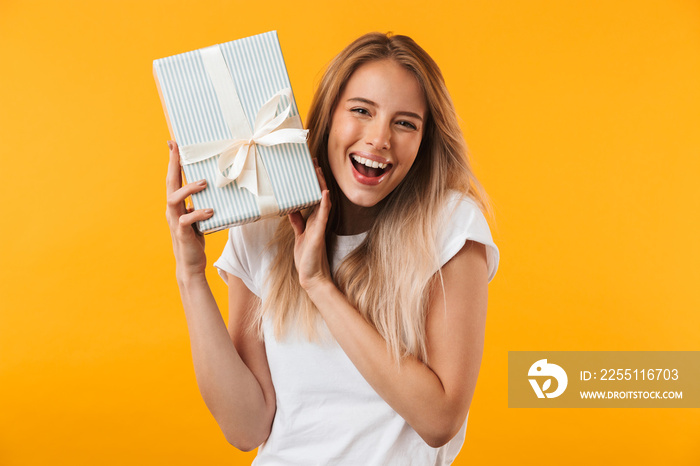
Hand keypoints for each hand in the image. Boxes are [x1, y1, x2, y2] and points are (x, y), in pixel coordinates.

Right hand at [165, 141, 214, 276]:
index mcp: (176, 205)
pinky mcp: (181, 232)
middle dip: (173, 165)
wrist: (191, 264)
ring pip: (173, 198)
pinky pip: (185, 219)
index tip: (173, 143)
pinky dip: (198, 213)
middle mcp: (172, 210)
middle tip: (178, 150)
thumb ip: (200, 204)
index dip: (173, 162)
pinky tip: (210, 211)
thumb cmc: (195, 240)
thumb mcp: (199, 218)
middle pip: (169, 183)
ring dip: (188, 189)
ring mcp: (175, 220)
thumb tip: (213, 189)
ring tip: (204, 183)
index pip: (173, 179)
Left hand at [288, 164, 331, 291]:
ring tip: (318, 170)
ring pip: (322, 201)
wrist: (311, 276)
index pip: (314, 197)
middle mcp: (318, 220)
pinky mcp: (319, 233)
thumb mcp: (299, 235)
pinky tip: (325, 193)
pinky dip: (324, 204)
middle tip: (313, 161)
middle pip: (319, 194)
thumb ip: (297, 221)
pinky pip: (323, 216)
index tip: (309, 168)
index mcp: (313, 220)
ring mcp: (319, 226)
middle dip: (316, 178)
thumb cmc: (306, 257)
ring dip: (321, 185)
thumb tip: (290, 208)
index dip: (312, 183)